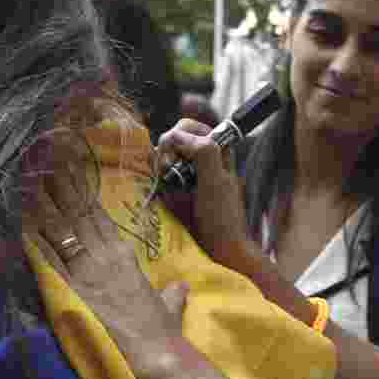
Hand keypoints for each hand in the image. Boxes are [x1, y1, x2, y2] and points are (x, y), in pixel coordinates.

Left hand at [25, 168, 187, 373]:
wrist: (152, 351)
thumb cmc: (161, 329)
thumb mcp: (169, 304)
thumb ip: (172, 293)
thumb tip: (181, 286)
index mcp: (124, 255)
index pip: (99, 215)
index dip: (83, 191)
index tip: (71, 169)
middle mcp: (104, 256)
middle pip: (78, 214)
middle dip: (62, 186)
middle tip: (47, 160)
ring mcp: (86, 272)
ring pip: (63, 229)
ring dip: (46, 205)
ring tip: (32, 181)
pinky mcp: (73, 290)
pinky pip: (50, 260)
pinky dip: (37, 241)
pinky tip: (25, 223)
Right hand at [155, 119, 256, 265]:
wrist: (219, 251)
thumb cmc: (222, 217)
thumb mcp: (216, 181)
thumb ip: (204, 153)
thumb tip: (176, 135)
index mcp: (217, 149)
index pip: (189, 127)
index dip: (178, 135)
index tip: (172, 152)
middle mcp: (201, 158)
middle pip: (172, 140)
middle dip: (167, 152)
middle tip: (169, 171)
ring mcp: (187, 174)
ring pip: (163, 157)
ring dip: (160, 167)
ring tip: (168, 184)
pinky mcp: (175, 190)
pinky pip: (159, 176)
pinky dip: (156, 180)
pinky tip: (163, 192)